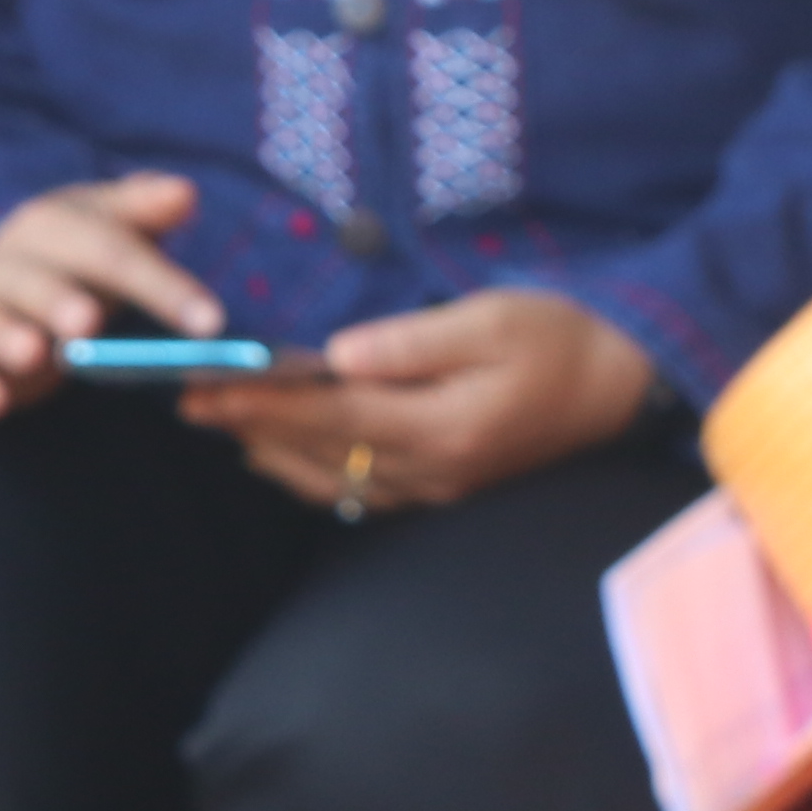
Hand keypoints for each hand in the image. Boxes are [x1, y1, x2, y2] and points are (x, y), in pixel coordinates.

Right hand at [0, 171, 212, 417]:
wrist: (27, 272)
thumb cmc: (87, 247)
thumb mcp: (119, 223)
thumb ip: (148, 209)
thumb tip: (184, 192)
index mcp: (49, 225)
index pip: (108, 250)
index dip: (159, 285)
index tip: (212, 322)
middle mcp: (6, 264)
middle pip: (32, 281)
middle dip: (57, 300)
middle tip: (86, 322)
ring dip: (4, 337)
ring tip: (33, 353)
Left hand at [185, 286, 655, 514]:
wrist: (624, 385)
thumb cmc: (563, 339)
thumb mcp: (496, 320)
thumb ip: (414, 341)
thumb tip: (337, 354)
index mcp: (443, 426)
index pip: (331, 413)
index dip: (263, 400)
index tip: (206, 385)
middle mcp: (433, 468)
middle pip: (321, 450)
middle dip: (251, 424)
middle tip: (187, 399)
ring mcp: (438, 485)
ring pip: (332, 477)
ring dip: (272, 451)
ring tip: (220, 424)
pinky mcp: (445, 484)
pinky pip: (359, 490)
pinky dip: (310, 472)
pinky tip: (283, 455)